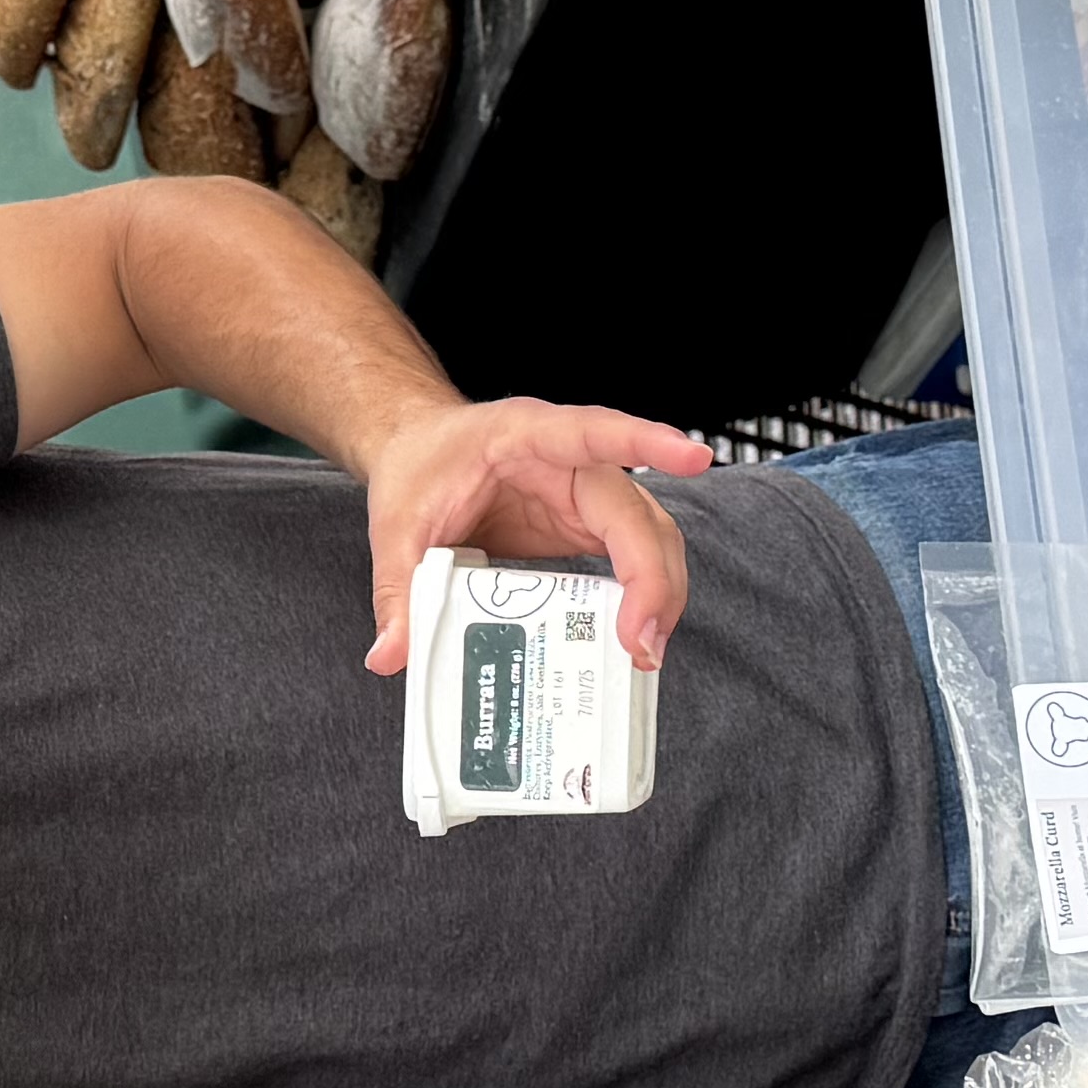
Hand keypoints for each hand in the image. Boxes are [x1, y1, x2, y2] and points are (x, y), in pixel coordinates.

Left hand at [358, 397, 715, 675]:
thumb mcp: (396, 528)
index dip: (647, 442)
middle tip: (643, 642)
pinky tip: (634, 641)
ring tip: (644, 653)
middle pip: (636, 512)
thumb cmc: (418, 470)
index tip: (696, 456)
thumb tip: (390, 654)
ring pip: (650, 538)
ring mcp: (585, 496)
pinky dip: (641, 599)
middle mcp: (571, 462)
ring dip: (659, 593)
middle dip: (653, 577)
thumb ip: (398, 588)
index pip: (595, 432)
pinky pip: (632, 559)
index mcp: (527, 438)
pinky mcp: (586, 527)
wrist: (419, 452)